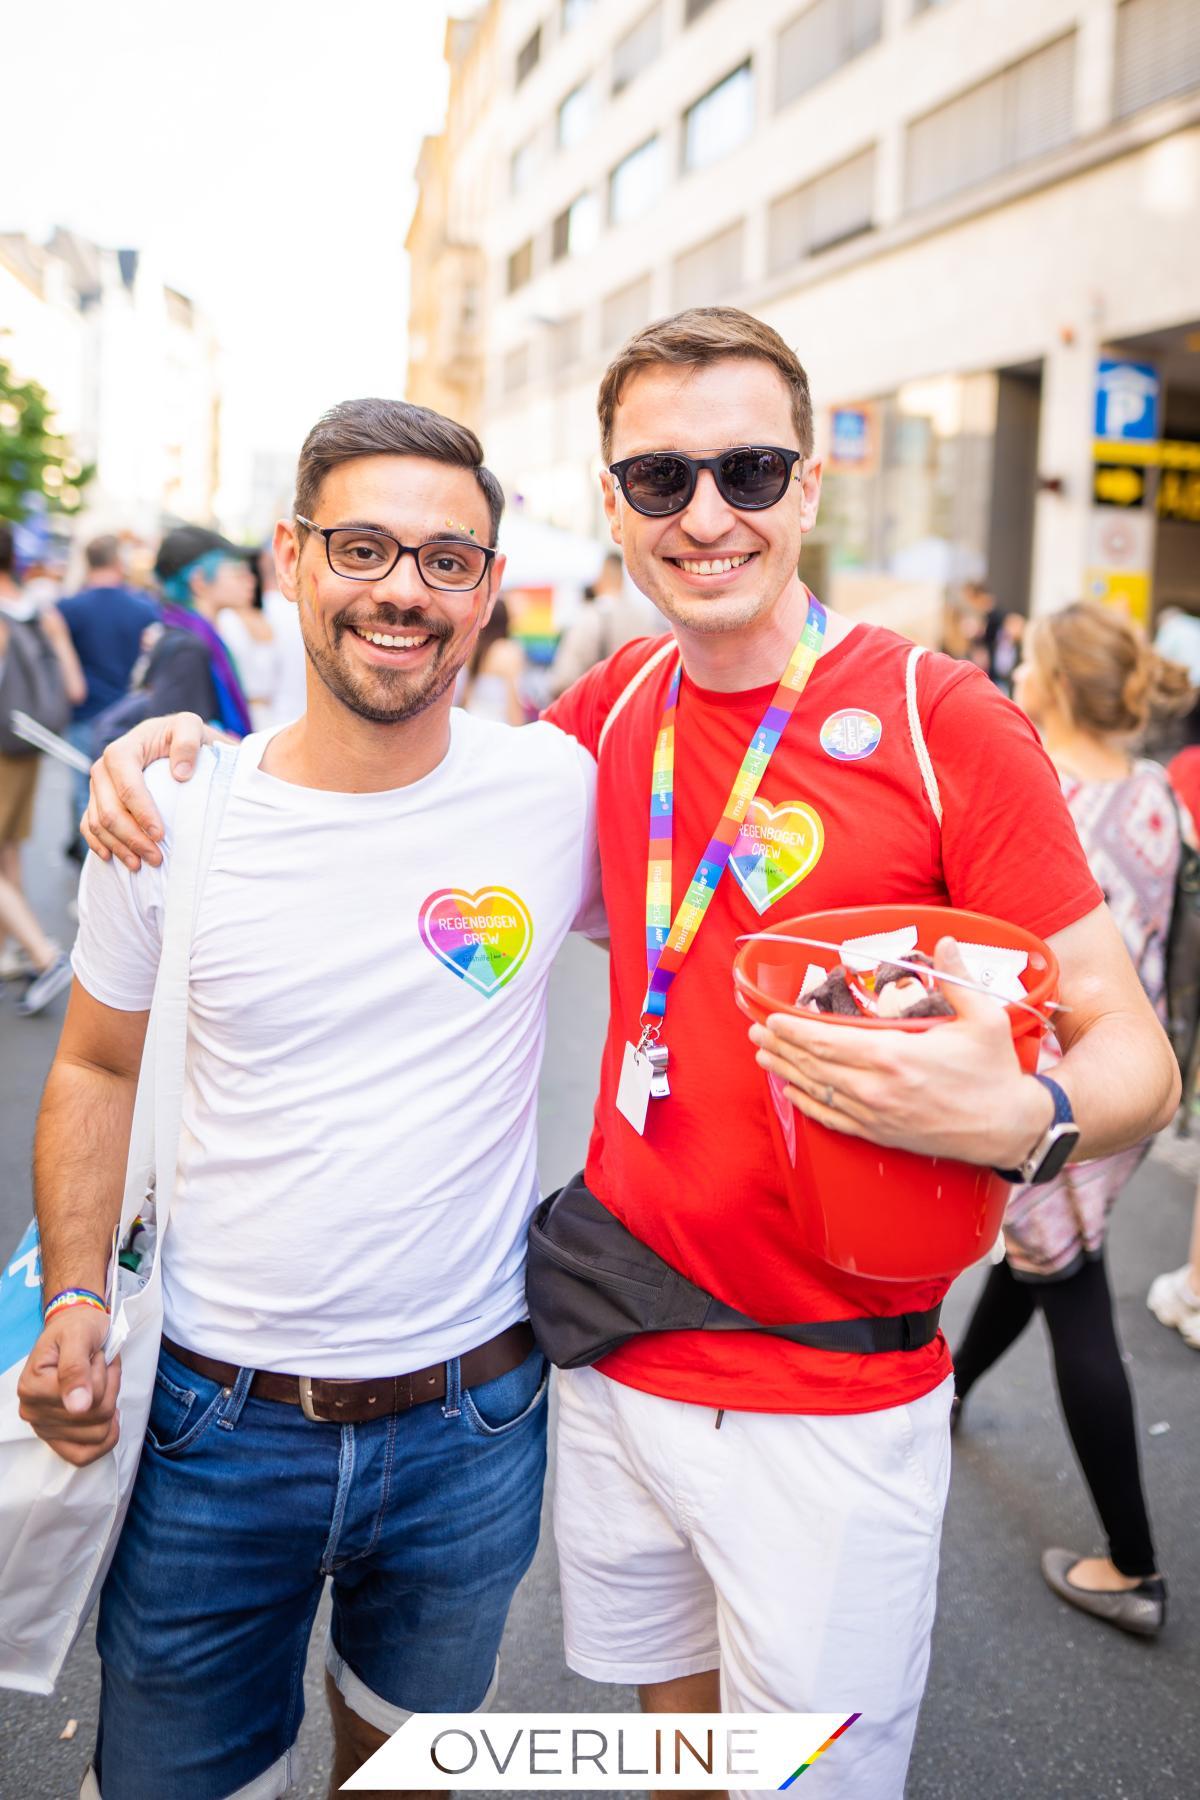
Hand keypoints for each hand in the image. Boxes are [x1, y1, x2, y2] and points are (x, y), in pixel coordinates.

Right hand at [17, 1306, 121, 1465]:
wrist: (73, 1327)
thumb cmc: (77, 1328)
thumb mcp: (79, 1336)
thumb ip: (76, 1369)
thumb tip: (78, 1406)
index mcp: (32, 1387)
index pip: (92, 1400)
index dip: (105, 1376)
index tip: (95, 1356)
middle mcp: (32, 1411)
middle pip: (97, 1418)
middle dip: (109, 1387)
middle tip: (99, 1365)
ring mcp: (43, 1427)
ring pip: (99, 1434)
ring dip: (110, 1402)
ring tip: (99, 1380)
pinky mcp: (56, 1437)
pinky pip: (83, 1455)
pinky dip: (104, 1437)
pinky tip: (106, 1415)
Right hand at [82, 713, 212, 868]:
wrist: (167, 738)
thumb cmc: (180, 735)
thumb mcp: (190, 727)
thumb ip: (187, 743)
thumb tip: (181, 773)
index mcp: (122, 751)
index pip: (128, 786)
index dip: (142, 813)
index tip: (160, 835)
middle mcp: (103, 768)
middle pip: (110, 810)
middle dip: (132, 838)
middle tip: (156, 858)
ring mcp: (97, 786)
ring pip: (98, 823)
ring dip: (118, 847)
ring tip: (141, 864)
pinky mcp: (96, 800)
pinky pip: (88, 825)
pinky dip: (99, 843)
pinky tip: (113, 858)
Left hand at [748, 936, 1054, 1168]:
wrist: (1009, 1128)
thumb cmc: (995, 1073)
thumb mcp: (985, 1018)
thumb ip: (958, 977)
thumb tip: (945, 940)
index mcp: (895, 1055)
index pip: (828, 1040)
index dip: (795, 1029)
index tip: (771, 1017)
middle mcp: (876, 1088)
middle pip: (814, 1064)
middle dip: (781, 1047)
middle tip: (755, 1033)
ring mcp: (876, 1115)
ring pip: (818, 1091)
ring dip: (786, 1072)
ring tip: (763, 1057)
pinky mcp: (881, 1134)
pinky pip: (834, 1119)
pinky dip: (808, 1104)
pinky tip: (792, 1094)